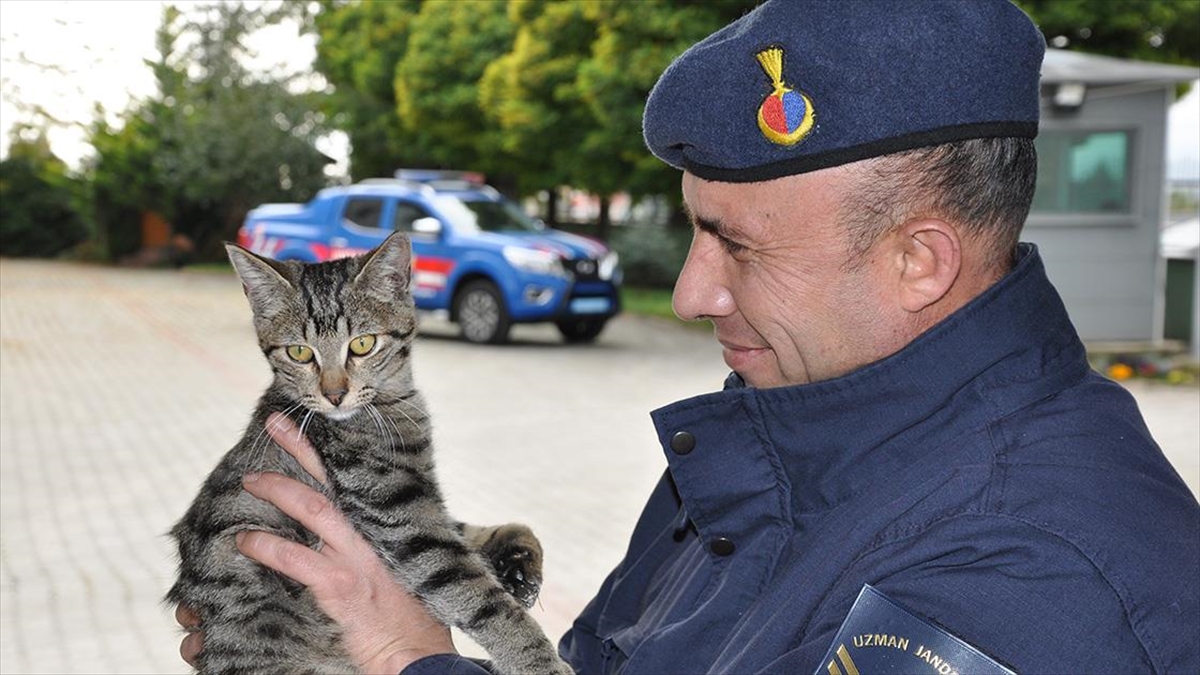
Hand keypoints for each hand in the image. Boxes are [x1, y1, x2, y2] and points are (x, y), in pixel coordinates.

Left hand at [177, 413, 456, 673]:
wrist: (417, 655)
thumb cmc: (407, 618)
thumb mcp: (395, 572)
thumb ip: (369, 548)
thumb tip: (337, 532)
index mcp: (381, 531)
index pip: (351, 481)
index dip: (326, 452)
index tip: (303, 425)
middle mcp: (370, 537)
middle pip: (331, 481)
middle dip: (300, 449)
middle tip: (273, 424)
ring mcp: (357, 559)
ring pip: (313, 509)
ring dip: (278, 489)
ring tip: (249, 480)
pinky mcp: (343, 587)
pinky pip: (296, 558)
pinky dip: (267, 546)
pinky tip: (245, 541)